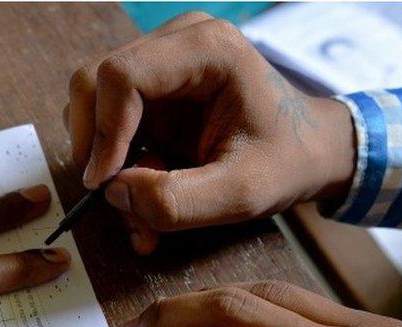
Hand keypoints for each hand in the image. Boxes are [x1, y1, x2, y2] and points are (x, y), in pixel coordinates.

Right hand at [64, 12, 355, 253]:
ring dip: (105, 164)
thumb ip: (176, 201)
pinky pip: (110, 125)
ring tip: (139, 210)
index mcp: (207, 49)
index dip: (104, 132)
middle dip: (96, 149)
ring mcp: (161, 63)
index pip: (121, 75)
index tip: (104, 185)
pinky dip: (116, 167)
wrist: (308, 152)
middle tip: (114, 200)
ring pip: (94, 107)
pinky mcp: (152, 91)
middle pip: (94, 84)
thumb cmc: (286, 163)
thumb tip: (114, 193)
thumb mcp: (241, 194)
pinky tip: (143, 198)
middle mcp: (177, 42)